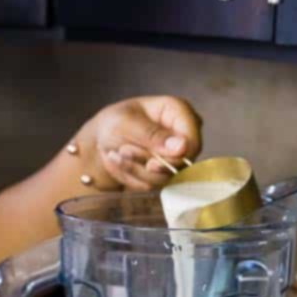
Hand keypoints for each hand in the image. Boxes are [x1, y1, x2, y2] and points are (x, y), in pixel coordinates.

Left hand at [70, 95, 203, 191]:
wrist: (103, 139)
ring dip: (137, 169)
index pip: (192, 142)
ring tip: (119, 154)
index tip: (151, 164)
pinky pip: (155, 184)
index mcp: (179, 111)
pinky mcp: (167, 172)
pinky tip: (122, 162)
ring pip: (166, 176)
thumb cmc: (114, 122)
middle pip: (181, 163)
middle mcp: (183, 134)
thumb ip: (153, 135)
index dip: (175, 157)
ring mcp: (177, 155)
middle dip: (147, 162)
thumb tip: (182, 147)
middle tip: (123, 151)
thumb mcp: (125, 123)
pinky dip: (134, 177)